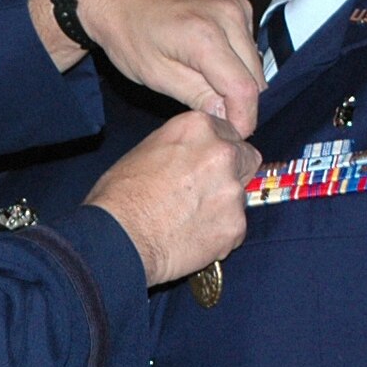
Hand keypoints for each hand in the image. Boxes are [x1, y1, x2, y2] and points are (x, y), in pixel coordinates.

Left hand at [31, 0, 263, 135]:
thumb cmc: (127, 32)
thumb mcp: (156, 75)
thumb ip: (198, 97)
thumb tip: (230, 116)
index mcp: (206, 35)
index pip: (245, 89)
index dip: (244, 118)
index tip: (234, 134)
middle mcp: (229, 15)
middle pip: (256, 77)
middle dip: (242, 103)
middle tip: (218, 117)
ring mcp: (236, 5)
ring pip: (256, 61)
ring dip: (241, 82)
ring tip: (210, 90)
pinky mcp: (236, 3)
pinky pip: (249, 43)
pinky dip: (237, 61)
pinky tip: (211, 66)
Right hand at [85, 111, 259, 285]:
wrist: (118, 238)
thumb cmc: (120, 196)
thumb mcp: (147, 150)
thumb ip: (182, 148)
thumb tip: (191, 156)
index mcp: (198, 127)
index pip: (229, 132)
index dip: (219, 150)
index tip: (209, 164)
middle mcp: (222, 152)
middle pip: (247, 158)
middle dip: (234, 173)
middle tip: (208, 191)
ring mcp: (232, 190)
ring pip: (241, 197)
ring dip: (224, 207)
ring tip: (191, 221)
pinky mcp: (236, 225)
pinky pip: (236, 229)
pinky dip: (220, 235)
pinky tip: (194, 239)